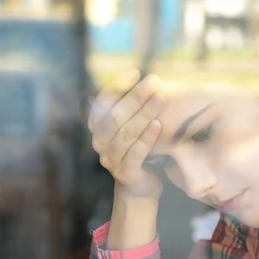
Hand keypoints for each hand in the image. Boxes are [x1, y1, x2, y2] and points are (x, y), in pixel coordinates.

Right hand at [88, 70, 164, 198]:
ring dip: (144, 113)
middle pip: (116, 116)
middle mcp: (100, 143)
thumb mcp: (131, 126)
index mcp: (98, 127)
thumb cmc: (137, 149)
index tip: (135, 72)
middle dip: (135, 96)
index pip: (103, 102)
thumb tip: (149, 79)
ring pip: (126, 133)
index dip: (117, 86)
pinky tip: (158, 124)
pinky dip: (146, 138)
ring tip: (161, 98)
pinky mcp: (125, 174)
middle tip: (154, 81)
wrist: (140, 186)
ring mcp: (111, 159)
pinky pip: (135, 153)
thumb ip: (132, 108)